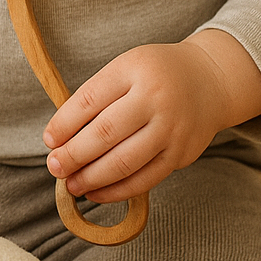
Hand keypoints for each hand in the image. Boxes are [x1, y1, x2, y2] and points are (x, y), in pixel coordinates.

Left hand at [42, 31, 260, 203]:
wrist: (211, 80)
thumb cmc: (155, 74)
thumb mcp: (127, 67)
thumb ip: (97, 97)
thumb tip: (60, 139)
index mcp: (134, 69)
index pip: (90, 100)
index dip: (64, 124)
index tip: (49, 140)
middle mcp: (155, 98)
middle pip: (105, 133)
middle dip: (73, 155)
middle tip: (55, 167)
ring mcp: (171, 128)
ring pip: (124, 162)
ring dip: (91, 178)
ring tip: (71, 184)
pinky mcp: (181, 154)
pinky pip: (144, 180)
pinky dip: (116, 191)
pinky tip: (96, 193)